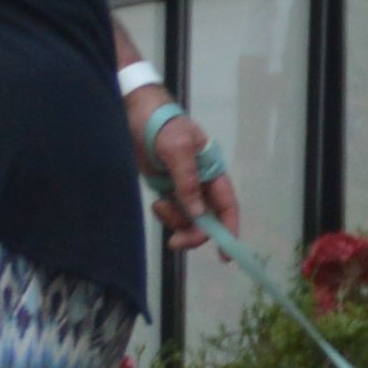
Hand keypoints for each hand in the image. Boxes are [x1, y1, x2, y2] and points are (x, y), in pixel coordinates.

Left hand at [146, 98, 238, 248]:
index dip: (230, 230)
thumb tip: (197, 212)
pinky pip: (172, 213)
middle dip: (193, 234)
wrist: (137, 113)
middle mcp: (202, 183)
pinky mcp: (167, 190)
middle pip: (207, 220)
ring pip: (188, 220)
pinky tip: (156, 202)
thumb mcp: (177, 148)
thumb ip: (188, 181)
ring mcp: (184, 188)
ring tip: (159, 205)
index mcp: (213, 172)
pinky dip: (165, 215)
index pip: (227, 206)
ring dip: (175, 222)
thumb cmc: (163, 125)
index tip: (225, 255)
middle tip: (174, 243)